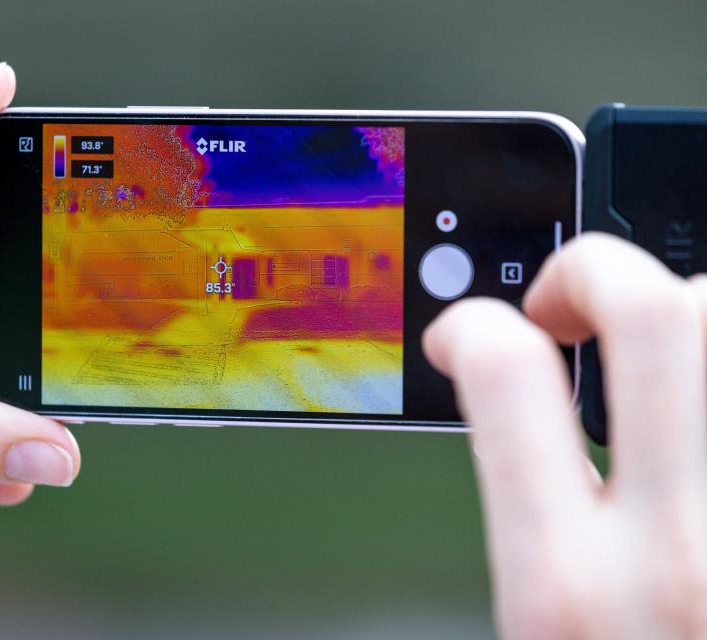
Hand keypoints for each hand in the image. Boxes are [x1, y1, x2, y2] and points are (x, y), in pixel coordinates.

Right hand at [424, 233, 706, 638]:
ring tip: (679, 349)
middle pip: (656, 313)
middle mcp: (688, 562)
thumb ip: (538, 552)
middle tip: (581, 302)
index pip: (503, 381)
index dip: (475, 326)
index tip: (473, 333)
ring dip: (703, 313)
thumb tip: (525, 448)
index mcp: (571, 599)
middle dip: (599, 272)